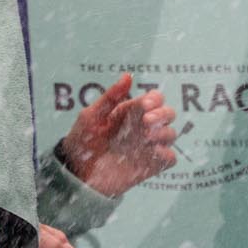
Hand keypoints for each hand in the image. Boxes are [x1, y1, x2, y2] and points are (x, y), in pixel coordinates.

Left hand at [59, 73, 178, 196]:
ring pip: (171, 134)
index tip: (145, 105)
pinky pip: (170, 158)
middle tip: (146, 122)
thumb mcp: (92, 116)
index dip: (155, 99)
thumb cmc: (81, 140)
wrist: (76, 172)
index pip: (155, 98)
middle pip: (169, 114)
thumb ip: (111, 97)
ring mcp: (147, 147)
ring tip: (145, 138)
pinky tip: (151, 153)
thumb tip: (128, 75)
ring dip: (163, 133)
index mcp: (131, 112)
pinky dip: (166, 154)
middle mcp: (142, 128)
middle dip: (163, 114)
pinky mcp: (150, 166)